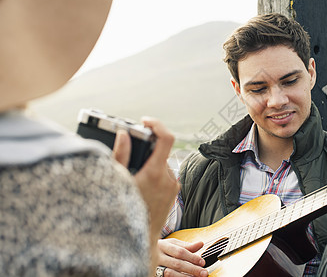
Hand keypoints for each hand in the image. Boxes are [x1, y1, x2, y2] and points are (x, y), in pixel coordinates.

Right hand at [112, 117, 179, 273]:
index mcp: (155, 173)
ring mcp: (173, 185)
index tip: (146, 122)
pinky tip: (144, 183)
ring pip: (163, 163)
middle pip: (161, 151)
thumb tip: (124, 134)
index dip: (157, 124)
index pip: (166, 138)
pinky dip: (155, 172)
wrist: (141, 238)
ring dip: (151, 162)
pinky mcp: (174, 191)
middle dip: (147, 149)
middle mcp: (168, 178)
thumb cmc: (126, 212)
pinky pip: (165, 174)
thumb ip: (121, 155)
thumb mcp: (119, 181)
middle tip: (132, 153)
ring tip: (136, 174)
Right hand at [158, 238, 207, 276]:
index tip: (202, 262)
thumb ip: (186, 246)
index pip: (179, 252)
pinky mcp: (153, 273)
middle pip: (177, 264)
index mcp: (163, 245)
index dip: (192, 257)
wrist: (144, 254)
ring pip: (170, 273)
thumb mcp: (172, 244)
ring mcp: (154, 266)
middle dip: (192, 269)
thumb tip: (200, 244)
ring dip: (185, 276)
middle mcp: (157, 256)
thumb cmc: (160, 249)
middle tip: (203, 272)